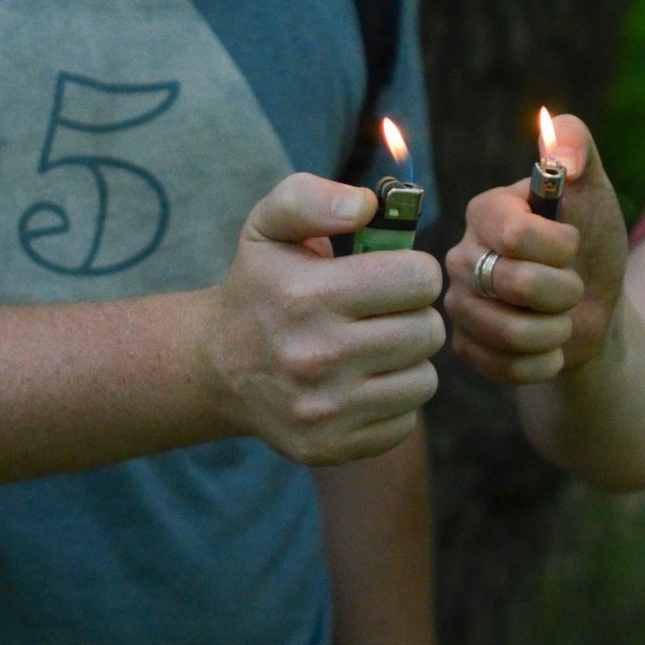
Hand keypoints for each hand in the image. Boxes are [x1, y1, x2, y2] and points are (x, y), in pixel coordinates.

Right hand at [201, 173, 444, 464]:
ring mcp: (323, 410)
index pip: (418, 280)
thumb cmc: (260, 285)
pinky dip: (392, 401)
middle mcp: (315, 357)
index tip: (391, 275)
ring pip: (423, 380)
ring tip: (373, 347)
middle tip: (384, 312)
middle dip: (413, 315)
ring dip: (406, 360)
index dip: (412, 271)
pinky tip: (361, 384)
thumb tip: (365, 205)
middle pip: (427, 331)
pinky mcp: (331, 447)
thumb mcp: (270, 225)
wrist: (217, 366)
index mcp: (307, 295)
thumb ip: (313, 197)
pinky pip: (406, 420)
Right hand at [444, 114, 626, 382]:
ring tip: (562, 318)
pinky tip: (549, 347)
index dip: (558, 246)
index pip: (514, 233)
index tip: (573, 244)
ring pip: (508, 332)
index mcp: (485, 212)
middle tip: (572, 286)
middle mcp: (460, 256)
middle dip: (564, 291)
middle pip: (514, 283)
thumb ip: (576, 145)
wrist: (593, 306)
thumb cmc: (590, 242)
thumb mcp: (593, 190)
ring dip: (556, 330)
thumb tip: (555, 144)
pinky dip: (542, 362)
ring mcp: (459, 305)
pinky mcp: (466, 347)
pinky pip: (502, 366)